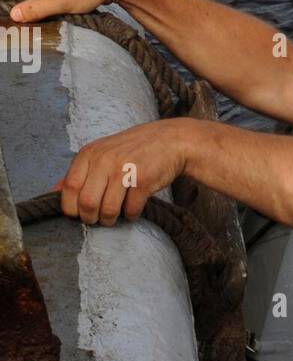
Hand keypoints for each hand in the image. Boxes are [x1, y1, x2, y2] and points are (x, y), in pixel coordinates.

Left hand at [54, 119, 193, 225]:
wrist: (171, 140)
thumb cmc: (133, 149)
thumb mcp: (102, 153)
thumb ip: (79, 171)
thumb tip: (54, 191)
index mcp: (90, 154)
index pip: (69, 188)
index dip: (71, 207)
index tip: (79, 213)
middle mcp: (104, 160)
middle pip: (86, 203)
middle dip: (91, 218)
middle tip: (97, 218)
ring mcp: (124, 170)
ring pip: (107, 210)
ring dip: (110, 219)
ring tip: (116, 214)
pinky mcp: (143, 180)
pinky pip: (130, 210)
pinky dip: (131, 215)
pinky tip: (134, 206)